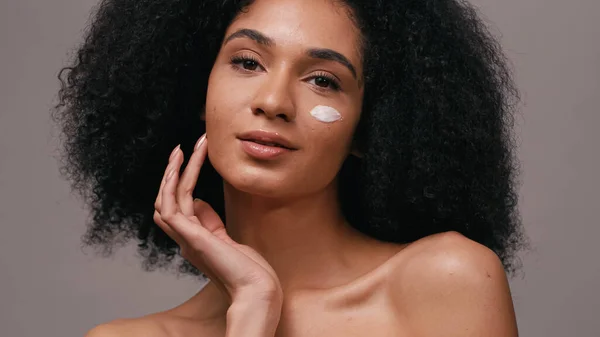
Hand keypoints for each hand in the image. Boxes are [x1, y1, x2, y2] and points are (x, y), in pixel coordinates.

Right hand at [153, 134, 282, 305]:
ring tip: (181, 149)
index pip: (177, 209)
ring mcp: (186, 240)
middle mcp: (185, 240)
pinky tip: (180, 165)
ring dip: (172, 172)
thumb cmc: (250, 270)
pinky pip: (172, 207)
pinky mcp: (192, 238)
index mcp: (194, 240)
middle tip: (181, 148)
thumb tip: (199, 202)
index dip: (179, 184)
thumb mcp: (228, 240)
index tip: (190, 160)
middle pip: (166, 201)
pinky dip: (172, 184)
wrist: (256, 290)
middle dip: (172, 174)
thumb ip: (211, 223)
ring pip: (167, 200)